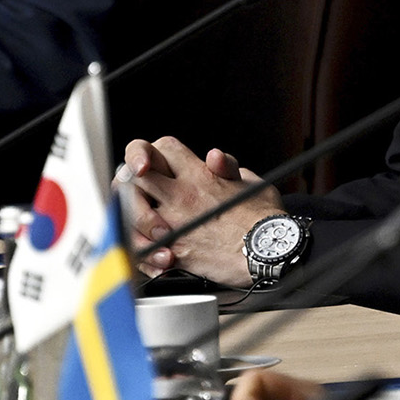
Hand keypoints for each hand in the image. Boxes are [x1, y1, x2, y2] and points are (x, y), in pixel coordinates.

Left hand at [122, 136, 280, 284]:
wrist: (269, 252)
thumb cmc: (265, 219)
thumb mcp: (250, 181)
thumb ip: (228, 167)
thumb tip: (215, 159)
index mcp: (199, 174)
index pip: (162, 148)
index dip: (152, 151)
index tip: (150, 162)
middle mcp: (181, 195)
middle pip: (134, 176)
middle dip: (130, 180)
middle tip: (136, 190)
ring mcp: (174, 223)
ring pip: (130, 211)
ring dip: (131, 215)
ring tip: (144, 222)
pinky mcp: (174, 251)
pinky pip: (141, 247)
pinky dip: (141, 249)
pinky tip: (152, 252)